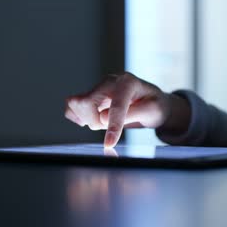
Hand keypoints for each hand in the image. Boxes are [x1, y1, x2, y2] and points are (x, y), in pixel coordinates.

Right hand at [65, 72, 189, 146]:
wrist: (152, 101)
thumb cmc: (154, 106)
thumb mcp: (152, 111)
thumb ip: (131, 114)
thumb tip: (102, 117)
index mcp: (128, 83)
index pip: (116, 106)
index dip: (112, 127)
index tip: (108, 144)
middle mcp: (110, 81)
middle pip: (87, 102)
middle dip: (95, 121)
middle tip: (110, 129)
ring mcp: (98, 87)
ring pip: (76, 104)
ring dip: (87, 119)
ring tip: (103, 122)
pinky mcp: (90, 96)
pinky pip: (72, 106)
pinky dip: (78, 117)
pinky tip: (90, 121)